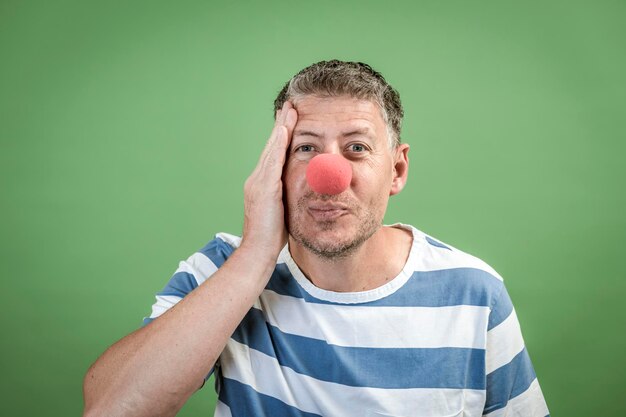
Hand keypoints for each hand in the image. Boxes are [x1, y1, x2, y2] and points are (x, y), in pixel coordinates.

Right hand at [241, 101, 297, 257]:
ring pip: (272, 149)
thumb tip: (300, 189)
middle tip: (290, 105)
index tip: (291, 119)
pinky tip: (285, 130)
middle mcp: (257, 179)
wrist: (258, 252)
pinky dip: (278, 144)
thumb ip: (287, 196)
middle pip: (272, 146)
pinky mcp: (264, 188)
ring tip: (290, 110)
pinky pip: (272, 161)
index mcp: (262, 184)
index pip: (275, 155)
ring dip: (281, 128)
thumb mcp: (282, 211)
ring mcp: (258, 182)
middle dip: (281, 125)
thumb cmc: (272, 237)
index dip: (282, 136)